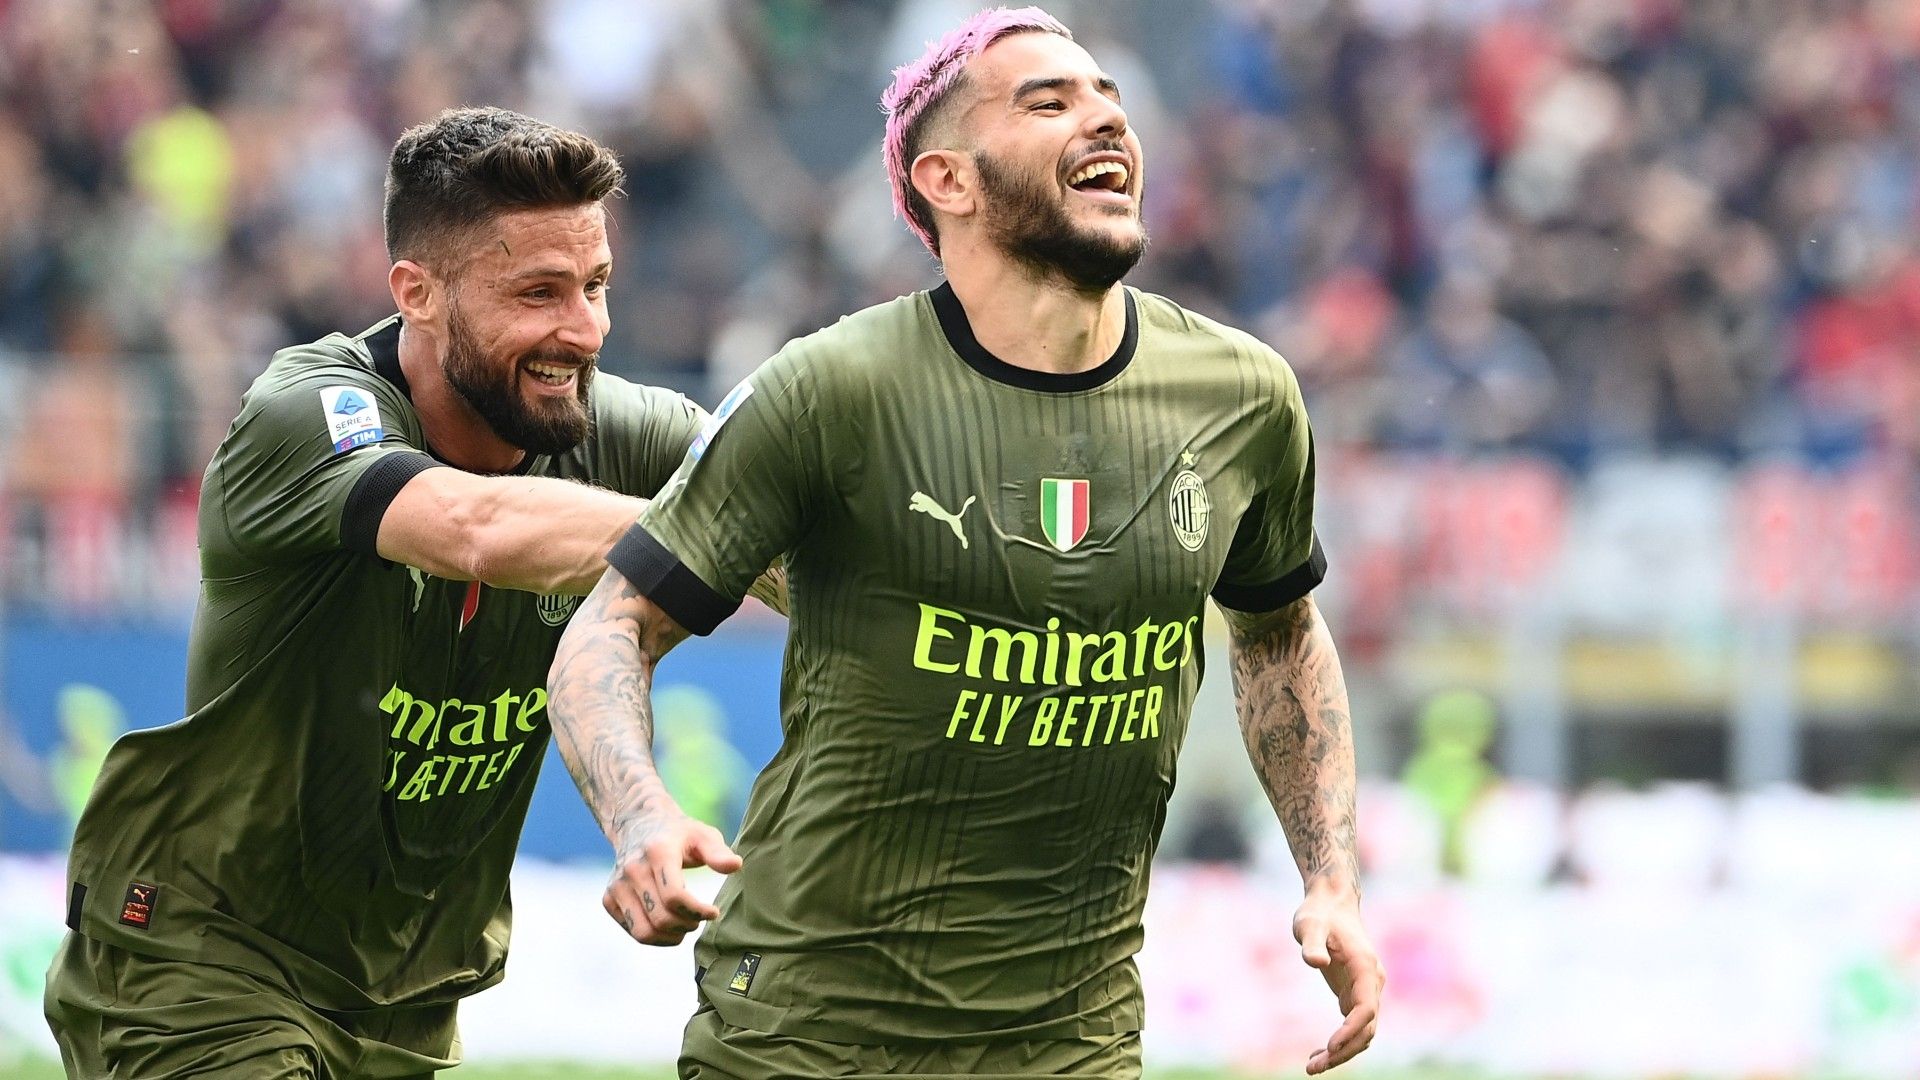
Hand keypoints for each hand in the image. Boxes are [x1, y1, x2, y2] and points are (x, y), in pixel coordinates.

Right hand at [603, 815, 742, 945]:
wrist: (638, 824)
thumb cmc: (679, 834)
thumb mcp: (703, 835)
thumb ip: (718, 852)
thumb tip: (735, 866)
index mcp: (657, 852)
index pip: (674, 896)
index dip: (698, 911)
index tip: (714, 911)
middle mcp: (632, 869)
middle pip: (661, 918)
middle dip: (687, 925)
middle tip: (700, 919)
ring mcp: (617, 886)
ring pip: (644, 932)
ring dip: (671, 937)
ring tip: (686, 926)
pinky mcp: (609, 899)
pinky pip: (634, 932)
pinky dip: (656, 937)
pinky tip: (670, 925)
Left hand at [1293, 882, 1384, 1073]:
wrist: (1331, 902)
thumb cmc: (1319, 912)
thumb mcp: (1309, 924)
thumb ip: (1312, 943)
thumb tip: (1315, 963)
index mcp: (1366, 968)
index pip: (1365, 1009)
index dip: (1349, 1030)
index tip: (1329, 1046)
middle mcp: (1372, 983)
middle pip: (1366, 1028)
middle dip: (1343, 1051)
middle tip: (1314, 1068)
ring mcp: (1366, 990)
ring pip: (1362, 1032)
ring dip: (1342, 1052)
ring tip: (1312, 1067)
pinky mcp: (1355, 993)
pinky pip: (1353, 1026)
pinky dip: (1340, 1044)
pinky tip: (1318, 1056)